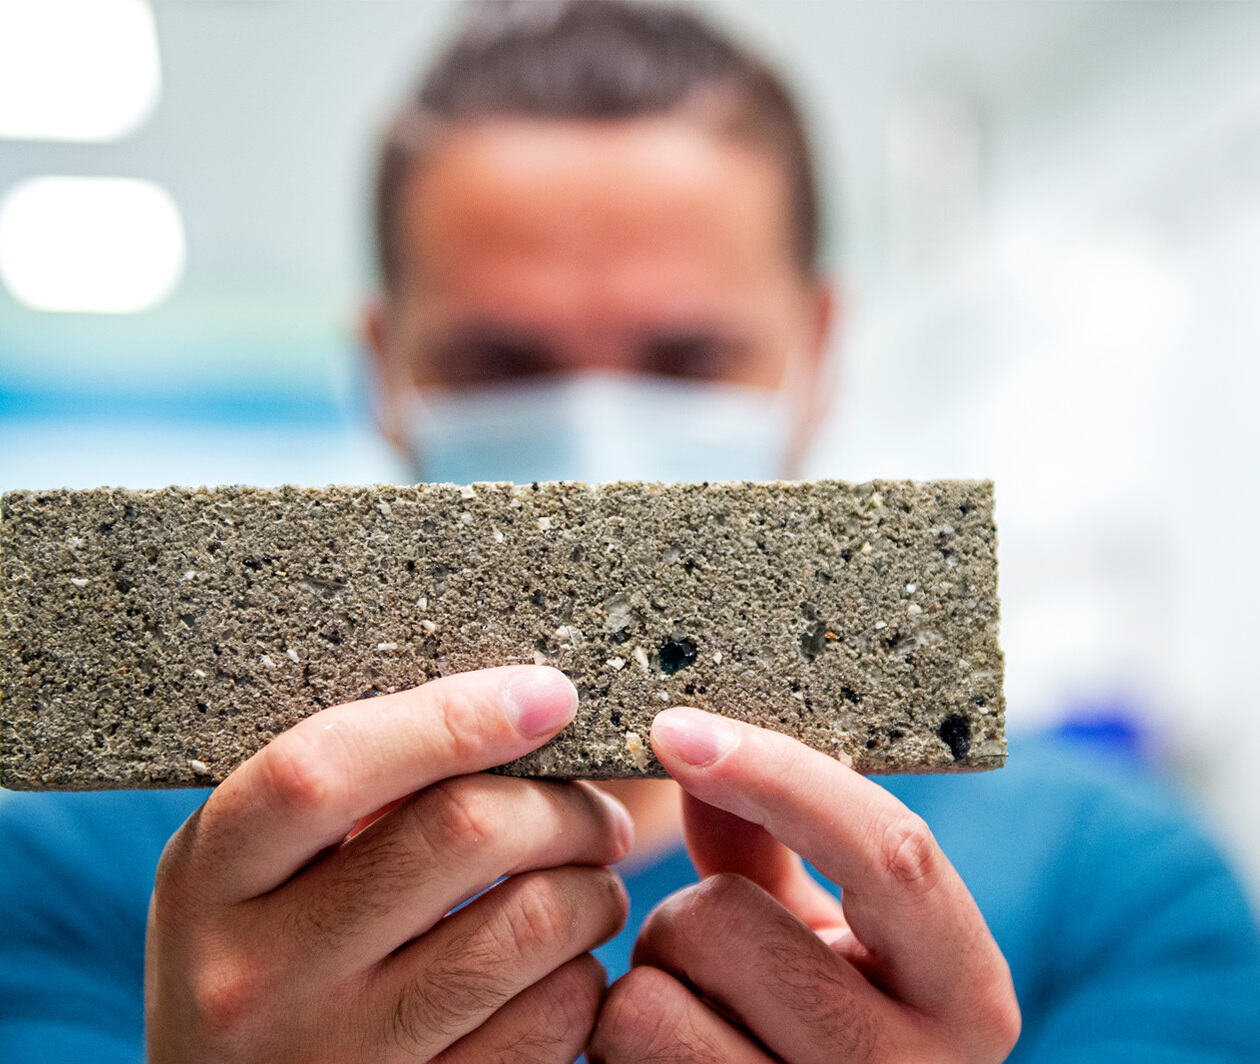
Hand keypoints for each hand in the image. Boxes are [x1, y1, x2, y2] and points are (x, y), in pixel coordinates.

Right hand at [146, 665, 631, 1062]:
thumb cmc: (267, 950)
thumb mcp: (257, 863)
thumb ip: (351, 787)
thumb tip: (514, 709)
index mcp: (212, 874)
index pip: (328, 767)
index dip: (453, 718)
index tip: (547, 696)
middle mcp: (256, 974)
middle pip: (459, 833)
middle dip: (562, 806)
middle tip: (595, 816)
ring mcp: (338, 1057)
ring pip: (527, 926)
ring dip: (593, 890)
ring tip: (590, 886)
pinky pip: (551, 1021)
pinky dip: (582, 976)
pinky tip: (561, 967)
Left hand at [589, 707, 1019, 1062]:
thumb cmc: (828, 1012)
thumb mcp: (829, 923)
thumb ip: (772, 832)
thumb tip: (693, 741)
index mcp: (968, 994)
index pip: (888, 852)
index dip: (776, 773)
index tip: (677, 729)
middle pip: (727, 922)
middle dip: (688, 910)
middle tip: (710, 943)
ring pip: (651, 1003)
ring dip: (650, 981)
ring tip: (698, 1004)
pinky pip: (621, 1053)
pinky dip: (619, 1034)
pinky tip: (671, 1049)